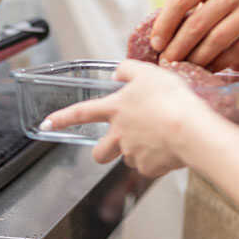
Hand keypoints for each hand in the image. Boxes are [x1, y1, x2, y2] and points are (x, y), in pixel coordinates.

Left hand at [43, 60, 206, 176]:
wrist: (191, 130)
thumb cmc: (171, 99)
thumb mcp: (148, 72)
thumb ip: (128, 69)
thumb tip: (117, 73)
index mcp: (115, 109)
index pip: (81, 112)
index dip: (62, 117)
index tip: (46, 123)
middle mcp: (119, 134)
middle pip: (99, 153)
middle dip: (102, 151)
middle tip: (116, 144)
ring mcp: (132, 154)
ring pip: (127, 158)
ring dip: (136, 151)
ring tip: (158, 137)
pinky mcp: (149, 169)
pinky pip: (149, 166)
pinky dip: (157, 159)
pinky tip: (170, 146)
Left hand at [151, 0, 238, 69]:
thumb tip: (168, 28)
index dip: (164, 23)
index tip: (156, 42)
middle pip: (195, 24)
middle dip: (177, 48)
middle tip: (167, 62)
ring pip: (215, 41)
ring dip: (197, 59)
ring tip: (186, 68)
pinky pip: (237, 51)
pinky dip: (220, 63)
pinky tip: (211, 68)